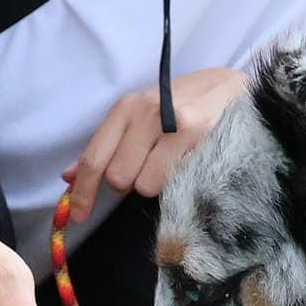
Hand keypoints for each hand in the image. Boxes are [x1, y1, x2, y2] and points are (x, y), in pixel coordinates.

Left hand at [63, 67, 246, 221]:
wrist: (235, 89)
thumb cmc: (186, 106)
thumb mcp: (142, 116)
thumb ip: (109, 146)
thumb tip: (69, 177)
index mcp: (127, 107)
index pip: (95, 157)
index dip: (83, 191)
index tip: (78, 216)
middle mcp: (145, 112)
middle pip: (118, 177)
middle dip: (130, 183)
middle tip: (151, 167)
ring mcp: (172, 124)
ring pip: (145, 185)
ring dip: (157, 184)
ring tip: (174, 163)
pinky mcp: (197, 136)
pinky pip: (173, 181)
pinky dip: (179, 182)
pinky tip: (191, 163)